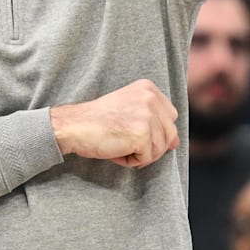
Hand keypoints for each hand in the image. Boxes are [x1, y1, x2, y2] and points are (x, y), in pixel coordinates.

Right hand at [50, 79, 179, 168]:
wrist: (73, 126)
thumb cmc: (98, 121)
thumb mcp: (129, 110)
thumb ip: (154, 119)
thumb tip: (176, 142)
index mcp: (148, 88)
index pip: (170, 117)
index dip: (155, 131)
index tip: (132, 131)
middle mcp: (151, 98)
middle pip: (170, 134)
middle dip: (151, 145)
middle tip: (125, 142)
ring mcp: (147, 115)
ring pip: (160, 149)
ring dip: (141, 155)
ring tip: (118, 145)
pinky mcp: (142, 134)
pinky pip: (147, 158)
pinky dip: (132, 161)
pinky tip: (116, 151)